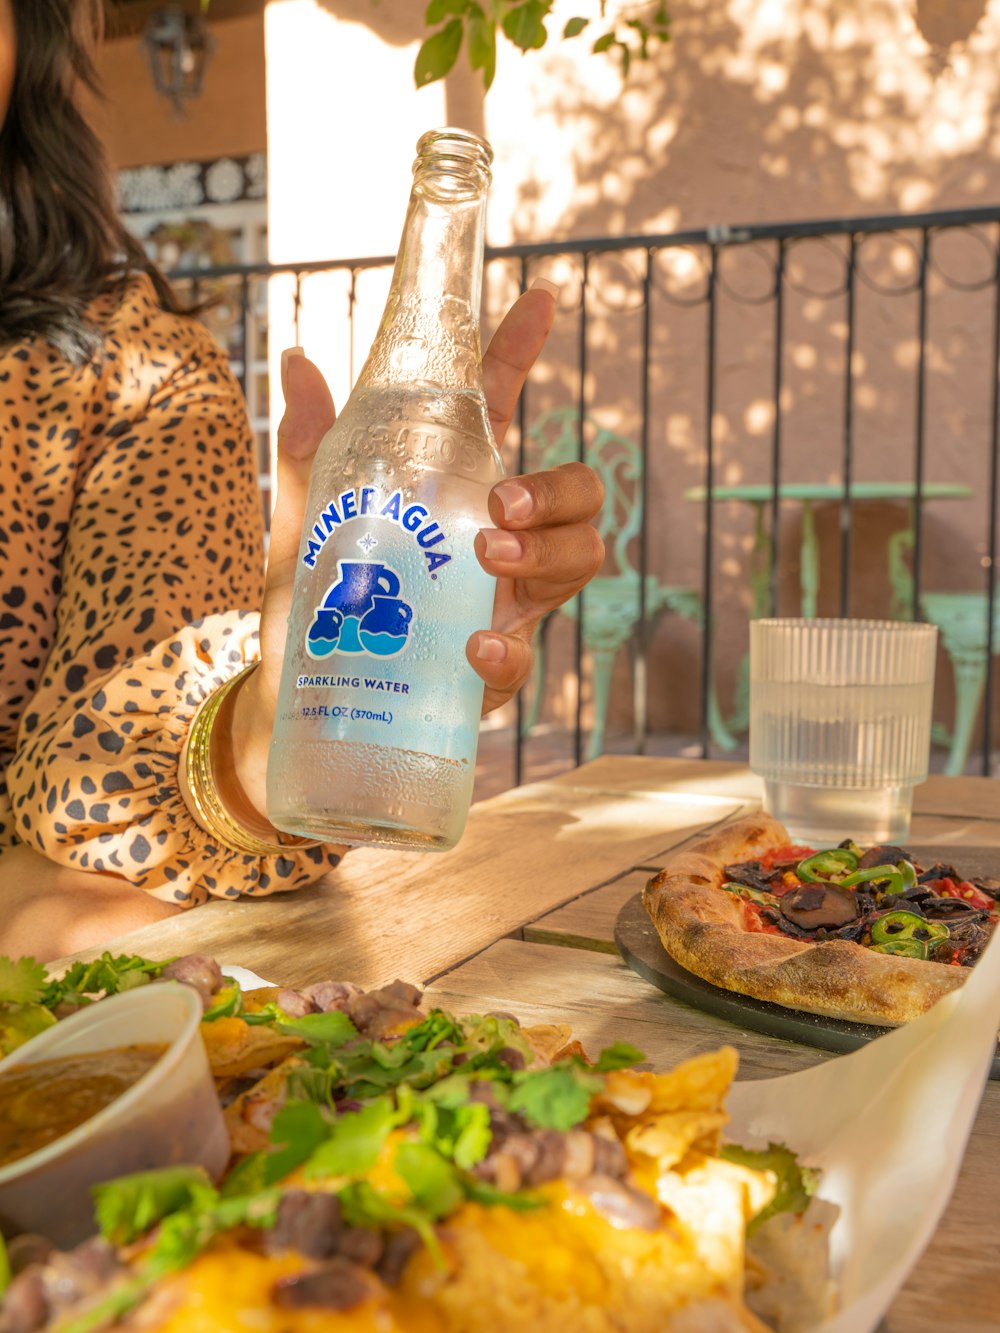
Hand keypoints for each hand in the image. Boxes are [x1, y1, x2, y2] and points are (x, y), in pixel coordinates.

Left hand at [225, 283, 603, 823]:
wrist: (291, 715)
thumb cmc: (305, 612)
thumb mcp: (303, 527)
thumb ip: (309, 456)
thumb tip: (296, 361)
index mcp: (454, 492)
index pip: (503, 412)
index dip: (523, 355)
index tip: (537, 298)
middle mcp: (494, 544)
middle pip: (578, 498)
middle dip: (562, 487)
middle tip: (503, 500)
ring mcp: (502, 608)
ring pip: (578, 564)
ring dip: (548, 553)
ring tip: (491, 555)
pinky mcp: (487, 672)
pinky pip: (525, 657)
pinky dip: (507, 650)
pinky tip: (476, 645)